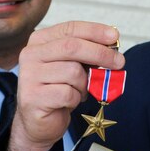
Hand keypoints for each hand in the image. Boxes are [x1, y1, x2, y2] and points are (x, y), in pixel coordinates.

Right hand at [6, 21, 123, 150]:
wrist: (39, 122)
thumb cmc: (59, 89)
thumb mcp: (73, 64)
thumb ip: (86, 52)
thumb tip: (112, 44)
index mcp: (40, 40)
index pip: (70, 28)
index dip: (94, 31)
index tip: (115, 36)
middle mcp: (31, 54)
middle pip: (72, 46)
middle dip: (100, 53)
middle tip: (119, 62)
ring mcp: (29, 76)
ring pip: (72, 72)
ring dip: (85, 84)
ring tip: (80, 90)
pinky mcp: (33, 97)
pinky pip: (68, 93)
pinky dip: (76, 98)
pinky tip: (69, 101)